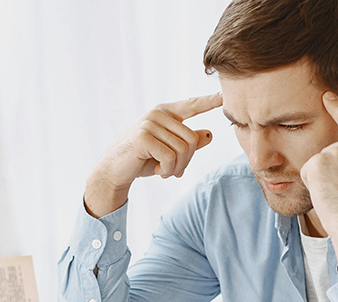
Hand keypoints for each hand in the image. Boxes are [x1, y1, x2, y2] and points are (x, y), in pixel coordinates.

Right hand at [85, 93, 222, 217]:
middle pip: (192, 139)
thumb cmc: (141, 160)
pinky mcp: (144, 137)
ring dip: (177, 167)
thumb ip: (187, 143)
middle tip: (174, 170)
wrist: (113, 171)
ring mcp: (150, 123)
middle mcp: (158, 114)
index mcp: (165, 113)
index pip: (191, 105)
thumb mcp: (168, 152)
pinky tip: (157, 171)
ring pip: (183, 149)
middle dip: (186, 161)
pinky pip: (171, 157)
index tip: (224, 95)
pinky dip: (168, 170)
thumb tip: (210, 134)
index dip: (209, 101)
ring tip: (164, 171)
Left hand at [300, 91, 337, 272]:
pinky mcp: (316, 161)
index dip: (337, 107)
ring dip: (322, 178)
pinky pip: (307, 171)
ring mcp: (333, 151)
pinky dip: (312, 183)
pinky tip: (326, 192)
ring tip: (337, 192)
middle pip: (328, 150)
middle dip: (330, 170)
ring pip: (317, 162)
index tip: (326, 94)